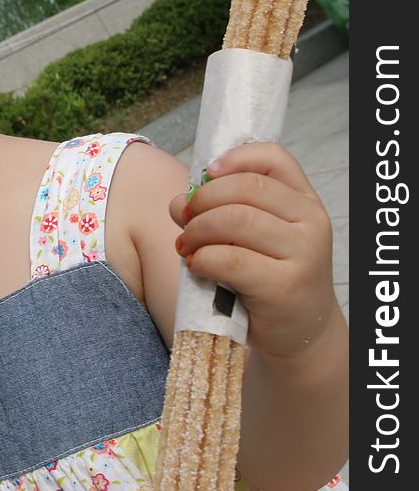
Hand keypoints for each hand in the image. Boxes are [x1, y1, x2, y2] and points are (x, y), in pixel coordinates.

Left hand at [169, 142, 337, 359]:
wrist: (299, 331)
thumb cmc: (269, 276)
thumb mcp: (256, 236)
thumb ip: (226, 209)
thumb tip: (180, 201)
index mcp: (304, 201)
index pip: (275, 158)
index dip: (235, 158)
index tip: (206, 174)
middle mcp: (310, 222)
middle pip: (245, 188)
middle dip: (203, 200)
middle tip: (183, 219)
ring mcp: (302, 254)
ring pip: (235, 220)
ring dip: (197, 231)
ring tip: (186, 246)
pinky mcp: (284, 286)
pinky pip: (230, 259)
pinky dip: (202, 259)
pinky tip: (197, 266)